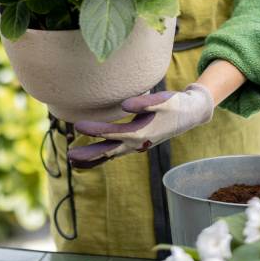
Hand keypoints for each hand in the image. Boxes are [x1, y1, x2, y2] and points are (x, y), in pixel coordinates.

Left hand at [68, 84, 214, 168]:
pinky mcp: (137, 143)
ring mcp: (137, 146)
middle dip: (89, 154)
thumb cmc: (176, 104)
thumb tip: (124, 105)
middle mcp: (137, 143)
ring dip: (93, 159)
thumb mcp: (163, 100)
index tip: (78, 125)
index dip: (95, 130)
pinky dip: (102, 156)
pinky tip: (91, 158)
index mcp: (142, 133)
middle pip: (109, 151)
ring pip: (111, 155)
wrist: (190, 113)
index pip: (113, 133)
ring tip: (73, 160)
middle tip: (69, 156)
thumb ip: (144, 102)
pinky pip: (116, 152)